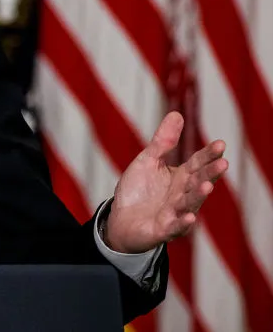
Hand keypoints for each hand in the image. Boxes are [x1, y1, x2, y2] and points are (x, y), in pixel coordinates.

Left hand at [104, 111, 227, 253]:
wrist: (120, 220)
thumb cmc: (138, 190)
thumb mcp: (147, 160)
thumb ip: (163, 141)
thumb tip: (177, 114)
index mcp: (180, 177)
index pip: (197, 163)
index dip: (208, 155)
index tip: (220, 144)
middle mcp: (182, 195)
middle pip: (197, 182)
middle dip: (210, 174)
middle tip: (223, 163)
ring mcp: (175, 213)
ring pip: (189, 203)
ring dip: (198, 195)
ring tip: (207, 186)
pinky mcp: (163, 229)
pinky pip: (175, 226)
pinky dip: (183, 222)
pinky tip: (190, 216)